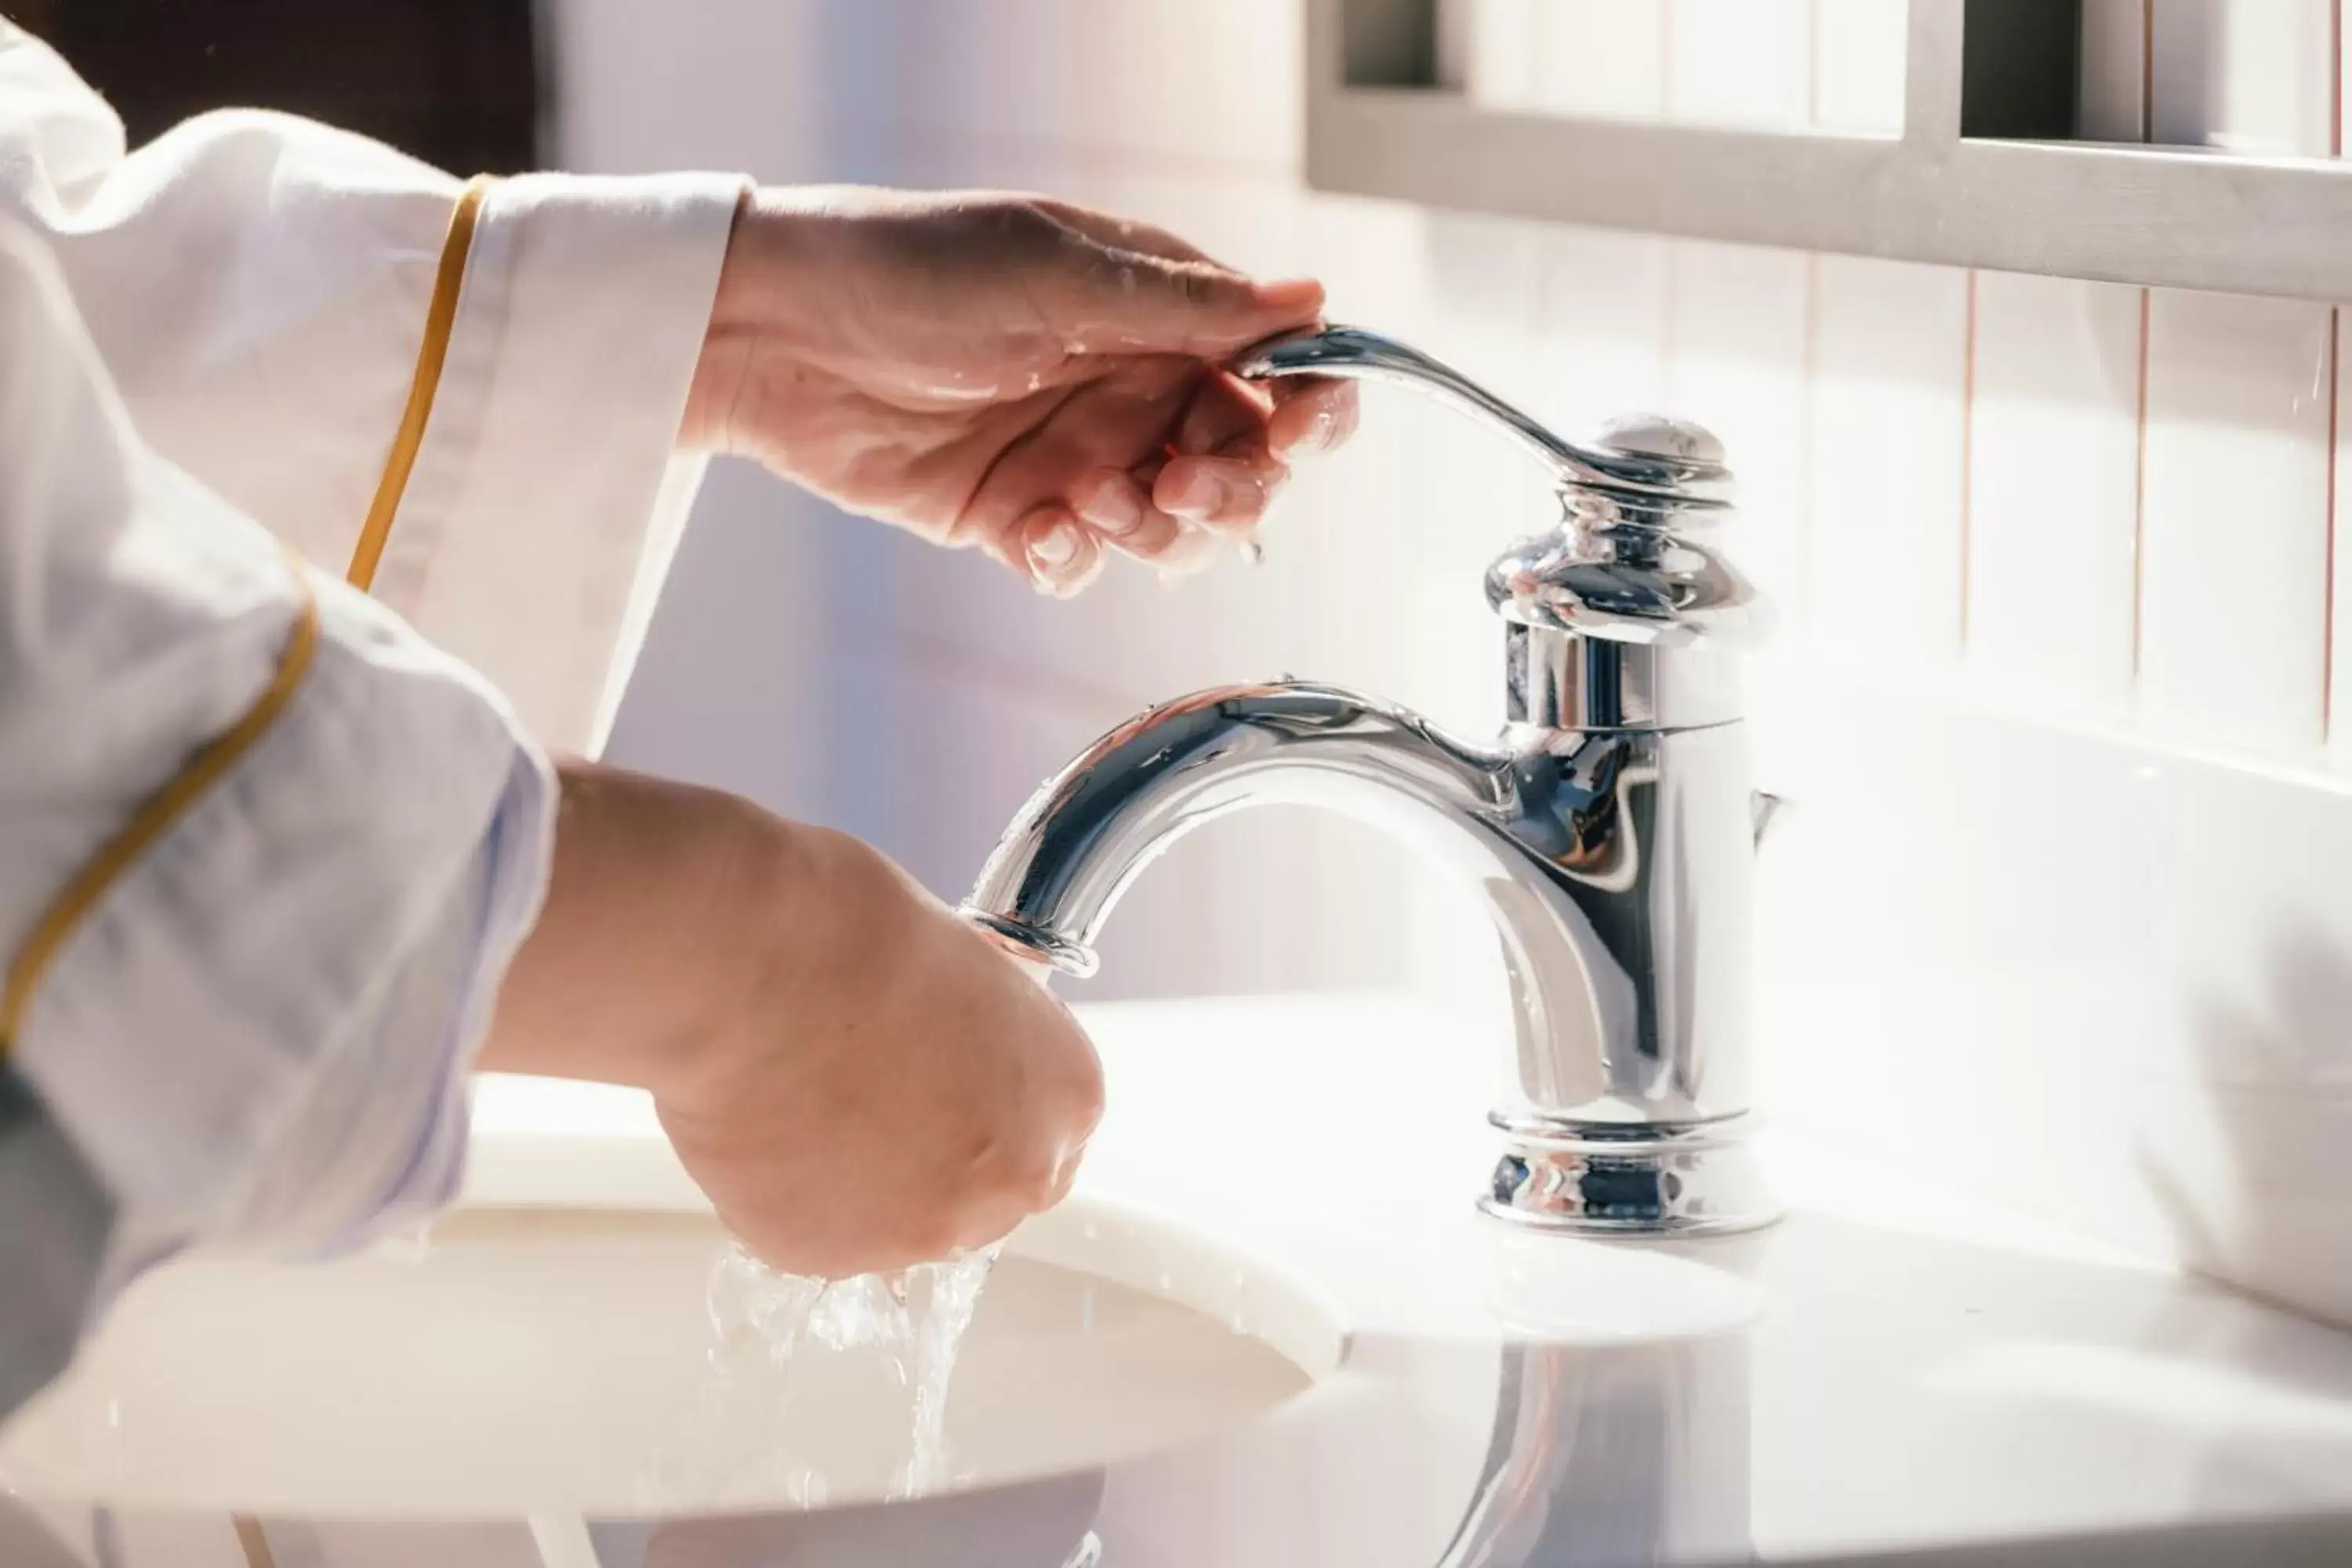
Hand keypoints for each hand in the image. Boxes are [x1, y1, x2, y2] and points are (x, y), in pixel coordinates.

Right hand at [481, 762, 1102, 1276]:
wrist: (754, 962)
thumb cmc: (852, 932)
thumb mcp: (964, 968)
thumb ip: (981, 1038)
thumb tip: (954, 1052)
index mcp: (1066, 1096)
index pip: (1044, 1136)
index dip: (984, 1113)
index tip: (943, 1092)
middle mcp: (1013, 1179)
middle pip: (979, 1194)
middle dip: (928, 1157)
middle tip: (865, 1097)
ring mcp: (922, 1229)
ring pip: (894, 1223)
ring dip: (858, 1180)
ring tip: (803, 1100)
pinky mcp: (826, 1255)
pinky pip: (813, 1235)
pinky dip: (789, 1194)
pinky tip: (767, 1127)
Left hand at [681, 186, 1359, 594]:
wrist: (776, 334)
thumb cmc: (911, 269)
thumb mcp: (1056, 274)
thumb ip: (1182, 304)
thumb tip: (1310, 300)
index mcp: (1159, 313)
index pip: (1275, 370)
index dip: (1307, 409)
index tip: (1295, 433)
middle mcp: (1132, 388)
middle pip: (1243, 470)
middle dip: (1232, 491)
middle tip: (1180, 486)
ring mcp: (1077, 457)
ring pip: (1172, 534)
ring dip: (1155, 532)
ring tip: (1094, 500)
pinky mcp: (1016, 517)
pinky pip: (1079, 566)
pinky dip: (1072, 563)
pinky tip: (1039, 536)